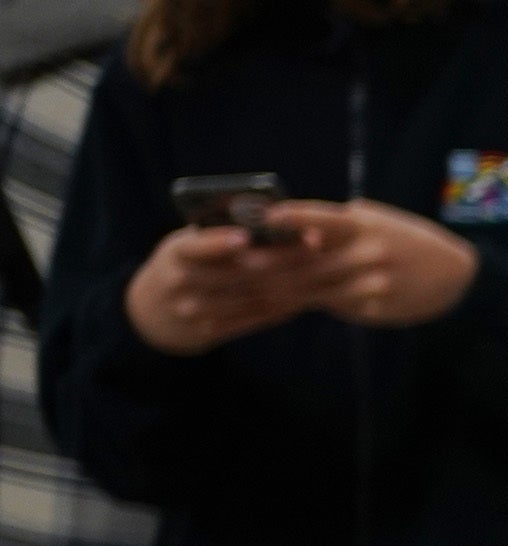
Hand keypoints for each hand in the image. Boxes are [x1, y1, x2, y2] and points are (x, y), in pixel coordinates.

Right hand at [122, 222, 334, 355]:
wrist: (154, 310)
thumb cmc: (187, 262)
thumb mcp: (191, 243)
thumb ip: (219, 231)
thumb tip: (268, 214)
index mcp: (176, 252)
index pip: (195, 246)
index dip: (220, 242)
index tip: (246, 236)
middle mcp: (180, 282)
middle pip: (231, 274)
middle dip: (275, 260)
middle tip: (311, 249)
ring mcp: (193, 310)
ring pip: (245, 299)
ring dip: (284, 286)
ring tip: (316, 273)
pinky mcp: (208, 331)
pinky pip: (247, 321)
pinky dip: (276, 310)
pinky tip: (300, 300)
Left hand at [264, 201, 478, 329]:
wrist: (457, 278)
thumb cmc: (411, 241)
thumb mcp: (380, 222)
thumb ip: (340, 227)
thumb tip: (297, 235)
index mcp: (366, 226)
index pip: (322, 218)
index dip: (292, 217)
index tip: (263, 217)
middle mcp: (367, 254)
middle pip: (306, 262)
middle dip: (268, 265)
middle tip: (235, 265)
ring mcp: (369, 285)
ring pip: (312, 290)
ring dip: (277, 291)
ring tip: (247, 290)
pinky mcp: (372, 309)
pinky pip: (331, 307)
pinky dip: (306, 304)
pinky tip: (282, 306)